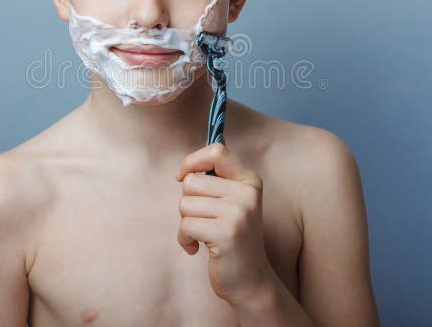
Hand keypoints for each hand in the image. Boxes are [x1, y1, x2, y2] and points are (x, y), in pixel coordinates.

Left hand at [175, 142, 273, 303]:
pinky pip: (186, 225)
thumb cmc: (232, 239)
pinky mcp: (226, 233)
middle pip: (192, 182)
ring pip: (185, 204)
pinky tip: (196, 248)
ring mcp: (239, 213)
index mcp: (249, 181)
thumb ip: (216, 182)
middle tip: (203, 219)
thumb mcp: (233, 204)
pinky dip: (184, 239)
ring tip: (202, 234)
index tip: (182, 176)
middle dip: (187, 202)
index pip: (217, 151)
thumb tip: (185, 169)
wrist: (250, 281)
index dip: (192, 161)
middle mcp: (247, 193)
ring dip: (185, 223)